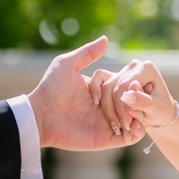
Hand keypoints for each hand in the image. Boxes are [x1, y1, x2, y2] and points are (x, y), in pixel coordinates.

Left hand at [27, 36, 131, 150]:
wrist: (40, 116)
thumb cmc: (51, 89)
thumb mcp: (67, 64)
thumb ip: (87, 53)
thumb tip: (106, 39)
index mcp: (99, 89)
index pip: (122, 83)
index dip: (125, 83)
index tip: (123, 84)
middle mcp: (105, 105)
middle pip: (130, 100)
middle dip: (135, 100)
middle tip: (132, 99)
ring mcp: (106, 123)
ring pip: (133, 119)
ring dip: (138, 115)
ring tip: (134, 112)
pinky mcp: (105, 139)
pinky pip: (129, 138)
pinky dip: (137, 133)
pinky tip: (135, 126)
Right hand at [92, 60, 175, 145]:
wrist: (159, 114)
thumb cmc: (161, 111)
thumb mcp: (155, 108)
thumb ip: (142, 101)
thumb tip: (126, 96)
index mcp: (147, 68)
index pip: (125, 86)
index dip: (122, 106)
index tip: (127, 124)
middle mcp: (135, 66)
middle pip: (115, 86)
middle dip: (117, 109)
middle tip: (123, 127)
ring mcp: (124, 71)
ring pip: (106, 87)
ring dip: (108, 107)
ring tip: (117, 125)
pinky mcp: (116, 78)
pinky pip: (100, 82)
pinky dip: (97, 94)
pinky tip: (97, 104)